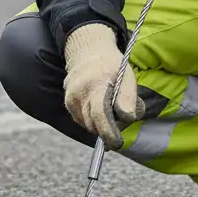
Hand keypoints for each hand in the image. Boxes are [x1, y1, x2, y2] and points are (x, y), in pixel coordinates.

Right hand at [63, 23, 142, 148]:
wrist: (88, 53)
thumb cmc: (112, 66)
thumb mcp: (126, 76)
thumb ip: (129, 96)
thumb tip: (129, 117)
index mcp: (96, 84)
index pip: (100, 114)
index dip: (109, 132)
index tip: (118, 142)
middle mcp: (79, 92)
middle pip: (95, 124)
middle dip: (110, 128)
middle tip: (122, 116)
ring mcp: (71, 98)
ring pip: (89, 125)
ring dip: (101, 124)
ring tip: (110, 107)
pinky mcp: (68, 103)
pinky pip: (83, 120)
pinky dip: (93, 119)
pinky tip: (99, 105)